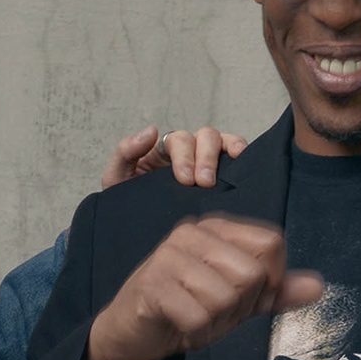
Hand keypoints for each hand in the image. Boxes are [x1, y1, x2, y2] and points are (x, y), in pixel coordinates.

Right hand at [80, 216, 322, 359]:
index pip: (272, 244)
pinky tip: (181, 326)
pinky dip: (196, 333)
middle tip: (215, 311)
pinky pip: (199, 317)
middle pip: (252, 273)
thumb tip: (318, 287)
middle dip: (241, 306)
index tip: (243, 295)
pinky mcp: (151, 286)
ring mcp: (169, 256)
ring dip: (216, 322)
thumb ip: (276, 291)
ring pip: (226, 297)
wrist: (132, 333)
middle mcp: (192, 232)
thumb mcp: (239, 300)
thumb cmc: (186, 308)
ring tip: (196, 317)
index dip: (269, 281)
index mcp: (217, 228)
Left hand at [102, 126, 248, 189]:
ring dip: (224, 156)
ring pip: (221, 141)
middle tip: (203, 182)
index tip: (184, 180)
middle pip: (204, 137)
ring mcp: (206, 161)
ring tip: (223, 178)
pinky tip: (243, 164)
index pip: (179, 140)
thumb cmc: (129, 201)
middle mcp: (188, 151)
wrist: (138, 229)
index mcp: (163, 150)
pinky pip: (235, 156)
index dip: (185, 156)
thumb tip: (151, 130)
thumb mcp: (116, 177)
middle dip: (205, 158)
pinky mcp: (220, 177)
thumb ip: (126, 152)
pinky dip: (241, 153)